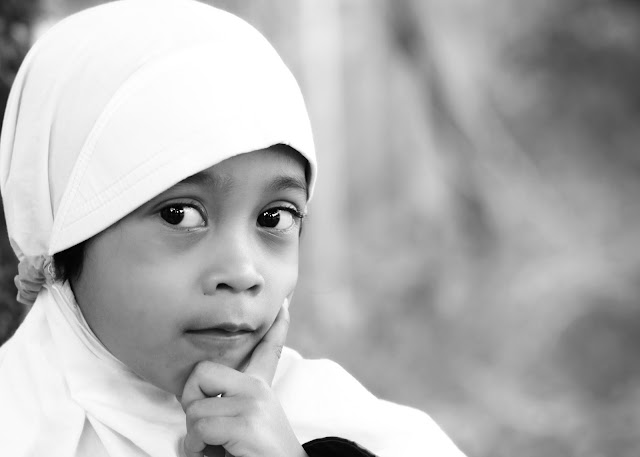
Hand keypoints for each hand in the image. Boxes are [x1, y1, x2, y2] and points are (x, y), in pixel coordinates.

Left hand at [180, 300, 307, 456]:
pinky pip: (200, 427)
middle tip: (206, 429)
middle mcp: (258, 389)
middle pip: (201, 373)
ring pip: (195, 408)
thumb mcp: (246, 426)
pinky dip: (198, 448)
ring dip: (195, 436)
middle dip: (191, 402)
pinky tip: (218, 455)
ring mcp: (253, 402)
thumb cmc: (256, 456)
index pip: (266, 350)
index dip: (275, 329)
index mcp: (259, 388)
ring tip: (217, 448)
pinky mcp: (247, 421)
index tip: (282, 306)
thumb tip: (193, 410)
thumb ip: (229, 409)